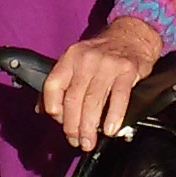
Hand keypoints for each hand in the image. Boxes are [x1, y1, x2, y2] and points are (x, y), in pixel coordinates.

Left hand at [42, 18, 163, 150]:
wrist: (133, 34)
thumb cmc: (103, 51)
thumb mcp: (77, 59)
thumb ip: (61, 83)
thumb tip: (42, 109)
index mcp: (70, 58)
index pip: (53, 85)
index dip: (54, 109)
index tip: (60, 123)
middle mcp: (86, 60)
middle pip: (73, 98)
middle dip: (72, 126)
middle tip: (76, 141)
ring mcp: (107, 64)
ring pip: (93, 102)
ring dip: (90, 127)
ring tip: (89, 142)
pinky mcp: (127, 70)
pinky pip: (119, 98)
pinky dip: (113, 117)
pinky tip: (110, 130)